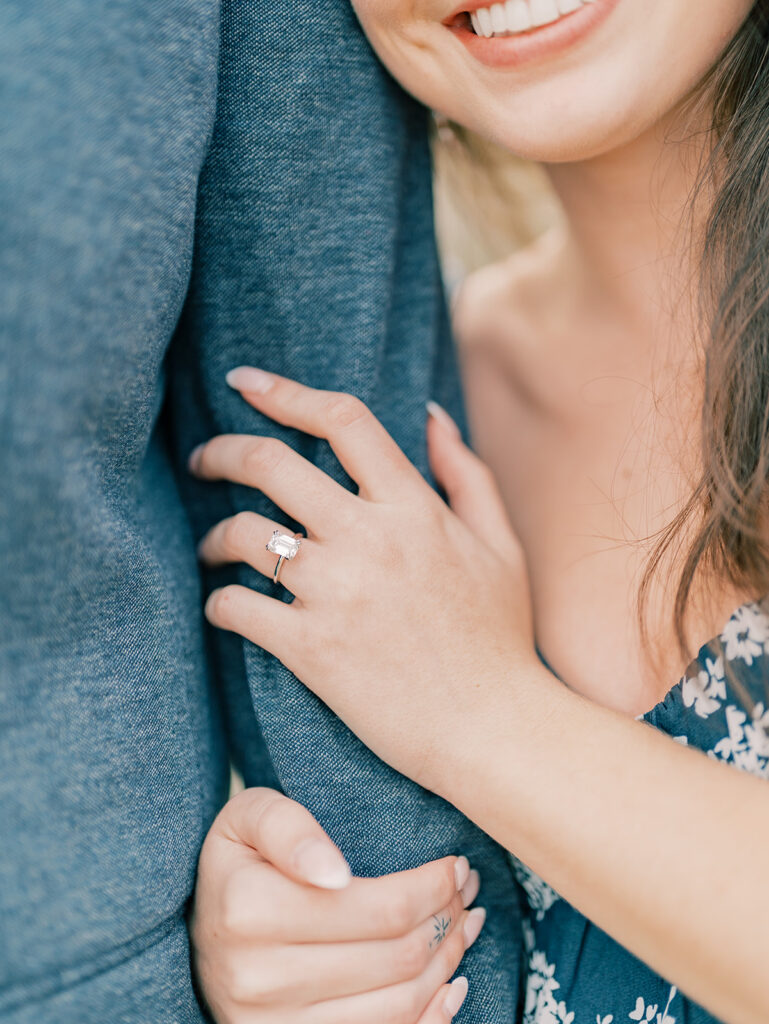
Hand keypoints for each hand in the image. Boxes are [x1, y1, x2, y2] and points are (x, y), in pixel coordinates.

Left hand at [189, 367, 534, 791]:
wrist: (494, 730)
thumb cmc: (500, 639)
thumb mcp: (500, 544)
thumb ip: (466, 474)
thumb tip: (430, 414)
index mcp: (414, 508)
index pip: (341, 421)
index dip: (285, 391)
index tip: (244, 382)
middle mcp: (370, 539)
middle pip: (270, 464)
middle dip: (222, 451)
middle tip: (203, 459)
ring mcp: (337, 594)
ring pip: (243, 534)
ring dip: (213, 535)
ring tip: (212, 546)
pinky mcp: (312, 650)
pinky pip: (237, 607)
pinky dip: (218, 602)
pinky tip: (223, 605)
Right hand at [191, 787, 483, 1023]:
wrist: (200, 926)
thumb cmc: (239, 860)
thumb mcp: (249, 817)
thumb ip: (290, 828)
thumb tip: (335, 873)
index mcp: (250, 910)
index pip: (380, 909)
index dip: (433, 888)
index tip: (456, 866)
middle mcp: (256, 979)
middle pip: (396, 959)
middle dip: (446, 920)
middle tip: (467, 893)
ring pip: (397, 1006)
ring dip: (446, 965)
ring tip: (462, 927)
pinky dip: (428, 1018)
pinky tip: (449, 984)